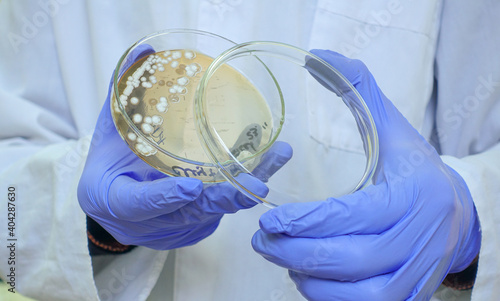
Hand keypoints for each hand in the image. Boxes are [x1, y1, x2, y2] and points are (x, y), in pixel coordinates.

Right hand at [77, 45, 291, 249]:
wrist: (114, 207)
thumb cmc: (109, 168)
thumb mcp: (108, 133)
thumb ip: (123, 98)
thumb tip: (143, 51)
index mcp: (116, 201)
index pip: (139, 204)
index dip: (164, 198)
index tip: (189, 188)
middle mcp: (149, 223)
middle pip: (190, 214)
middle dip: (224, 198)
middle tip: (253, 184)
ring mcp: (175, 228)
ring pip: (214, 212)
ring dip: (246, 189)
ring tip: (275, 158)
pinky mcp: (195, 227)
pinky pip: (220, 210)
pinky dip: (243, 189)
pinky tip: (266, 165)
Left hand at [252, 50, 480, 299]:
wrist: (456, 214)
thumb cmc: (414, 171)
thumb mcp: (392, 128)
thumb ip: (358, 90)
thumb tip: (318, 57)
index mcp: (416, 195)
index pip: (355, 214)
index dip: (309, 221)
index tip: (271, 218)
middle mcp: (421, 239)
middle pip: (350, 259)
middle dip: (296, 251)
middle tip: (263, 240)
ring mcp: (416, 273)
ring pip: (358, 292)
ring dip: (309, 278)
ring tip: (281, 257)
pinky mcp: (408, 294)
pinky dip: (327, 297)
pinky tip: (306, 277)